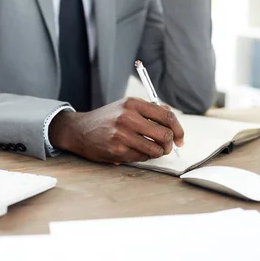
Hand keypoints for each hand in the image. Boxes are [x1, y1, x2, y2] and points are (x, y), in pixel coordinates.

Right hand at [49, 97, 184, 163]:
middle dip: (170, 144)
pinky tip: (136, 151)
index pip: (167, 116)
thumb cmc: (107, 119)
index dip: (178, 129)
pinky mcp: (116, 150)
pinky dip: (144, 157)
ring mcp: (121, 134)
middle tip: (167, 147)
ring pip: (155, 149)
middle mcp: (127, 117)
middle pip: (164, 134)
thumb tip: (170, 115)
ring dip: (158, 153)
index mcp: (133, 103)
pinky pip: (142, 157)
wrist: (79, 130)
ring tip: (152, 150)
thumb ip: (149, 110)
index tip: (180, 138)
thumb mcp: (126, 107)